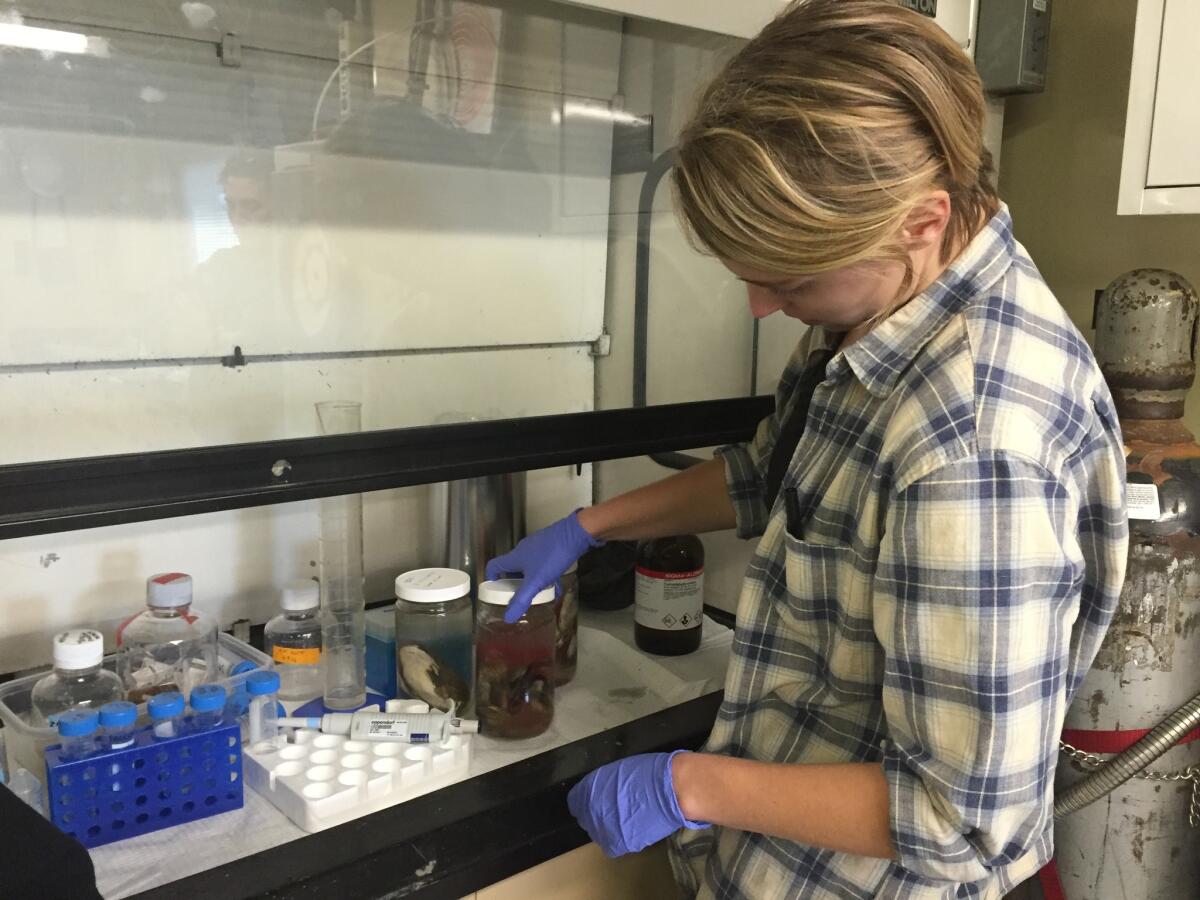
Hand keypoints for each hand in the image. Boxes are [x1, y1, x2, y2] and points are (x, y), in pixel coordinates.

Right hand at [486, 510, 601, 623]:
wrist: (576, 533)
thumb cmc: (552, 555)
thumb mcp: (536, 581)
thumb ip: (522, 599)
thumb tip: (508, 618)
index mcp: (514, 557)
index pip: (494, 566)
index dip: (491, 579)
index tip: (495, 591)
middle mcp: (523, 550)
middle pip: (511, 569)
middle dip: (514, 584)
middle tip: (518, 598)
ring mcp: (537, 547)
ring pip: (529, 568)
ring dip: (531, 582)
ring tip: (537, 596)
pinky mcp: (551, 546)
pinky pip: (543, 565)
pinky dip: (546, 577)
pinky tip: (555, 588)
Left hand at [566, 751, 707, 856]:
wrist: (671, 789)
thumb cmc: (648, 772)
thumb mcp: (619, 770)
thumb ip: (604, 784)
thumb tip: (602, 792)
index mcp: (588, 789)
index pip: (575, 801)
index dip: (586, 801)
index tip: (597, 801)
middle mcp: (590, 811)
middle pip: (586, 819)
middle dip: (598, 814)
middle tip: (616, 810)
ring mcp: (603, 830)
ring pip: (599, 833)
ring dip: (609, 828)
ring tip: (628, 820)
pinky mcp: (618, 844)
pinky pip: (613, 845)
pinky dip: (621, 839)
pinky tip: (633, 830)